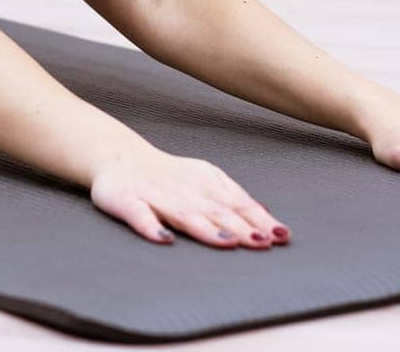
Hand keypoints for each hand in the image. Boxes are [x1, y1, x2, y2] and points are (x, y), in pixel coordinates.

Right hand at [90, 148, 291, 248]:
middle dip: (241, 227)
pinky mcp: (126, 200)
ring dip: (207, 229)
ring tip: (228, 242)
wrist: (118, 156)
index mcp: (203, 184)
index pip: (236, 203)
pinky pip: (138, 215)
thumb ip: (231, 196)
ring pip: (183, 214)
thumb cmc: (166, 174)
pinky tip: (163, 240)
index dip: (259, 219)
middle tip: (264, 242)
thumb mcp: (203, 178)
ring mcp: (154, 196)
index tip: (281, 235)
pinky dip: (151, 227)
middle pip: (216, 211)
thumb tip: (265, 213)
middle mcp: (183, 190)